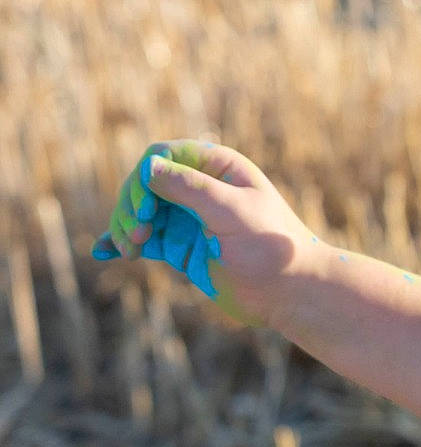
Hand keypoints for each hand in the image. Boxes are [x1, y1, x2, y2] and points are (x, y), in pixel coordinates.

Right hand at [95, 139, 322, 329]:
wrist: (290, 291)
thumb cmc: (271, 246)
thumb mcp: (232, 211)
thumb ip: (191, 188)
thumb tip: (148, 166)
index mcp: (220, 167)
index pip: (164, 155)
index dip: (144, 178)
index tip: (144, 211)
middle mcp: (201, 188)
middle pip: (144, 183)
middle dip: (131, 206)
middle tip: (135, 236)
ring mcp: (188, 218)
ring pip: (139, 212)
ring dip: (124, 227)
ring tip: (129, 249)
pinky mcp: (180, 246)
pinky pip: (143, 239)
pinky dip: (122, 242)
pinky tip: (104, 251)